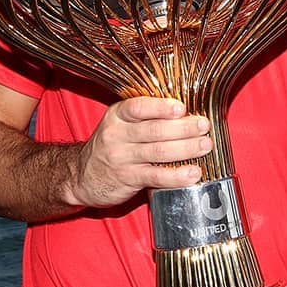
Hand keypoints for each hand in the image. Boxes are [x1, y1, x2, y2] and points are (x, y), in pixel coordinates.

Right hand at [66, 98, 211, 208]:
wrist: (81, 176)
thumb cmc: (110, 146)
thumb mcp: (120, 124)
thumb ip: (145, 116)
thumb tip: (185, 111)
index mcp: (117, 115)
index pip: (139, 107)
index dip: (161, 107)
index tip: (182, 108)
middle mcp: (117, 134)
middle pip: (155, 130)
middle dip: (184, 128)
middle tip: (204, 126)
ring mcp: (121, 158)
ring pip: (158, 152)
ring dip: (186, 148)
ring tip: (205, 146)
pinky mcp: (127, 179)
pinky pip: (156, 176)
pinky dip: (176, 175)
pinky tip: (192, 173)